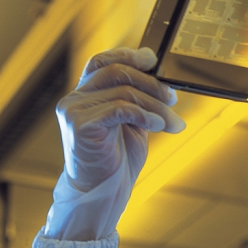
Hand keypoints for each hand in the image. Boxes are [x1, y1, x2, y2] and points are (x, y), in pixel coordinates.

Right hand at [56, 47, 184, 192]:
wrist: (103, 191)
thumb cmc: (118, 159)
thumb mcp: (133, 121)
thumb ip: (139, 98)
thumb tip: (160, 75)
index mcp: (86, 94)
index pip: (103, 61)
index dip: (128, 55)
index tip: (154, 62)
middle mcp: (75, 98)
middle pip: (117, 72)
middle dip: (152, 84)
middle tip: (173, 100)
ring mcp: (73, 110)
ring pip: (123, 91)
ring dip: (156, 105)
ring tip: (171, 123)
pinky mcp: (79, 124)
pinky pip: (120, 108)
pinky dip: (145, 115)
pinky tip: (158, 126)